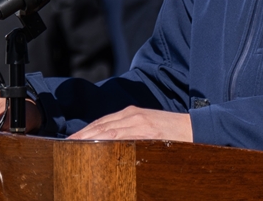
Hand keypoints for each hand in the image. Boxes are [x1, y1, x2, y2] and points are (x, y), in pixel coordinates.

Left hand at [68, 106, 191, 141]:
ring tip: (74, 149)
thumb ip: (131, 131)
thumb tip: (111, 144)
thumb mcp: (149, 126)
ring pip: (107, 131)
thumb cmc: (172, 132)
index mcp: (132, 113)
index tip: (70, 141)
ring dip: (89, 140)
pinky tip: (97, 149)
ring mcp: (139, 123)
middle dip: (82, 136)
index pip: (102, 122)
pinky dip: (107, 142)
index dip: (84, 132)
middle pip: (100, 126)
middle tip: (65, 147)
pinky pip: (122, 138)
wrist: (197, 129)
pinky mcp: (147, 132)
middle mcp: (133, 115)